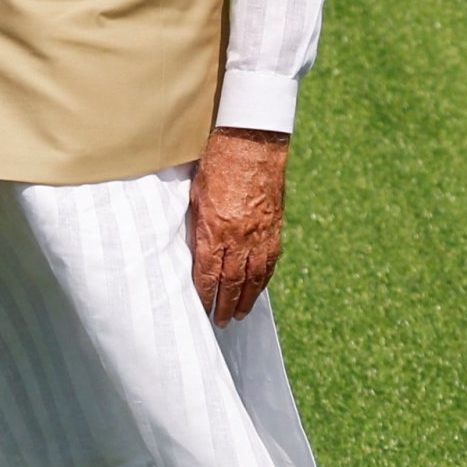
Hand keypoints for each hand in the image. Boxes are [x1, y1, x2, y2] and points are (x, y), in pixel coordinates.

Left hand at [188, 127, 286, 324]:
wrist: (252, 143)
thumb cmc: (217, 164)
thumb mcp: (195, 195)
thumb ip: (196, 225)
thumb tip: (192, 249)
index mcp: (215, 229)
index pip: (208, 273)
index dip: (206, 295)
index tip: (202, 309)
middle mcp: (239, 237)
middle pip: (233, 281)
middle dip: (225, 305)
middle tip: (221, 322)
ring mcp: (260, 233)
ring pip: (254, 276)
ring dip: (247, 298)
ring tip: (239, 314)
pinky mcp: (274, 226)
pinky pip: (270, 260)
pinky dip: (264, 279)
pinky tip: (258, 288)